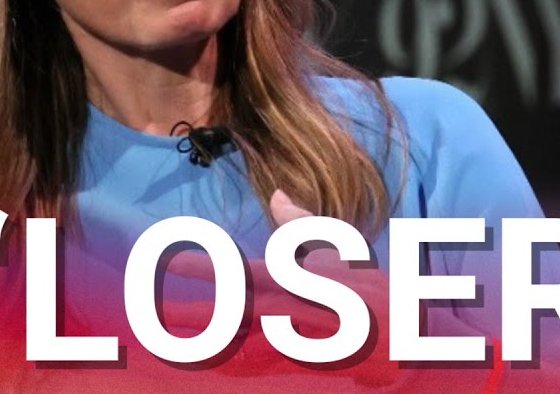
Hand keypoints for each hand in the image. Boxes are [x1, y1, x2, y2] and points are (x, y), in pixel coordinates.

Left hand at [161, 190, 397, 385]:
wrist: (408, 336)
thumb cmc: (372, 287)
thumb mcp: (340, 248)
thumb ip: (302, 225)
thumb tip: (276, 194)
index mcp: (300, 278)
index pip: (244, 270)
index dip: (205, 266)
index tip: (171, 261)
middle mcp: (296, 310)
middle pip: (234, 313)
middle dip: (192, 315)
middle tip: (151, 313)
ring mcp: (301, 342)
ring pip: (242, 345)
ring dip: (205, 345)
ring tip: (168, 344)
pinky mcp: (306, 364)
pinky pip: (262, 364)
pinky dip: (235, 365)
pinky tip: (211, 364)